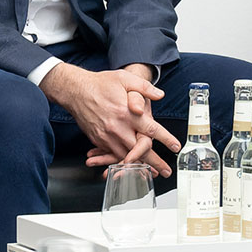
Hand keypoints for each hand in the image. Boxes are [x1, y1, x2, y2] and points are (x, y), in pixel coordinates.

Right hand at [43, 63, 176, 174]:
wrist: (75, 91)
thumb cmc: (101, 84)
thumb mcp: (124, 78)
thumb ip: (144, 87)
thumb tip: (160, 95)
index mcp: (127, 113)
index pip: (151, 129)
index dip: (165, 139)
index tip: (176, 146)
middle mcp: (118, 127)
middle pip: (140, 149)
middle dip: (155, 162)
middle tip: (165, 171)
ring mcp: (107, 135)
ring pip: (126, 156)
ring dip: (139, 166)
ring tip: (151, 173)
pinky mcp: (99, 140)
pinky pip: (113, 155)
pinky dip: (123, 162)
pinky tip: (130, 167)